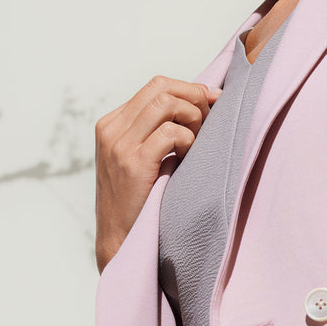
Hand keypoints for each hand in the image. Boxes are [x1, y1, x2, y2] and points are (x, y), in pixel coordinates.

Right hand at [95, 75, 220, 272]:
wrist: (120, 239)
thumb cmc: (139, 199)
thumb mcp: (140, 157)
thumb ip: (156, 130)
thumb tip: (201, 103)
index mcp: (112, 123)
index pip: (156, 86)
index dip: (190, 88)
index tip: (214, 101)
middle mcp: (112, 129)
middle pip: (162, 88)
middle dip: (195, 98)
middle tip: (212, 119)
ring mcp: (119, 145)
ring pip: (167, 103)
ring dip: (193, 118)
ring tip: (198, 141)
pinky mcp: (133, 163)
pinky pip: (171, 133)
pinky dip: (189, 140)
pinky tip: (188, 158)